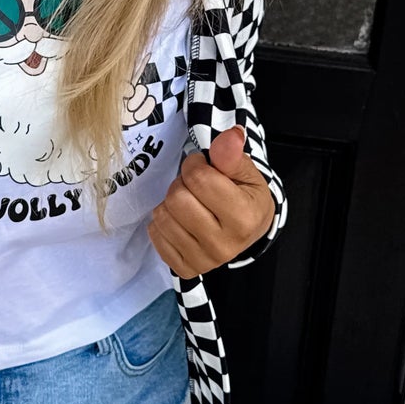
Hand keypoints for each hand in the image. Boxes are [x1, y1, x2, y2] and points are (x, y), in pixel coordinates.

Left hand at [147, 125, 275, 279]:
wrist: (249, 232)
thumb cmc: (246, 197)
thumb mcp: (246, 173)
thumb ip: (232, 155)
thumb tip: (231, 135)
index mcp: (243, 218)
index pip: (199, 178)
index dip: (195, 165)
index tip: (203, 167)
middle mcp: (223, 245)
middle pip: (177, 199)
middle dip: (182, 184)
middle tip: (195, 186)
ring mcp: (203, 261)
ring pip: (162, 216)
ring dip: (170, 203)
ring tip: (189, 203)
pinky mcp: (185, 268)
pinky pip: (155, 235)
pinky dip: (163, 222)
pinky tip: (180, 220)